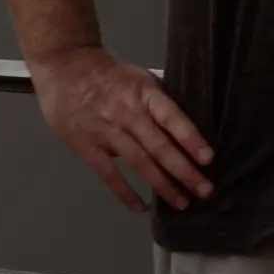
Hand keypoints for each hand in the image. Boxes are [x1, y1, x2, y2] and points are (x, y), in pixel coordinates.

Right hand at [29, 45, 215, 214]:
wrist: (64, 66)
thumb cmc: (108, 73)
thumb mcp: (141, 76)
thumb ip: (161, 98)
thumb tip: (189, 117)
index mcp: (145, 94)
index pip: (172, 118)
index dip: (191, 139)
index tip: (208, 159)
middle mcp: (129, 114)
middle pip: (160, 146)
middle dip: (184, 171)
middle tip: (205, 191)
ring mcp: (107, 132)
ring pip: (139, 162)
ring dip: (162, 185)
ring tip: (182, 202)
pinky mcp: (87, 146)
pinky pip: (109, 174)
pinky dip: (124, 192)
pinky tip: (141, 207)